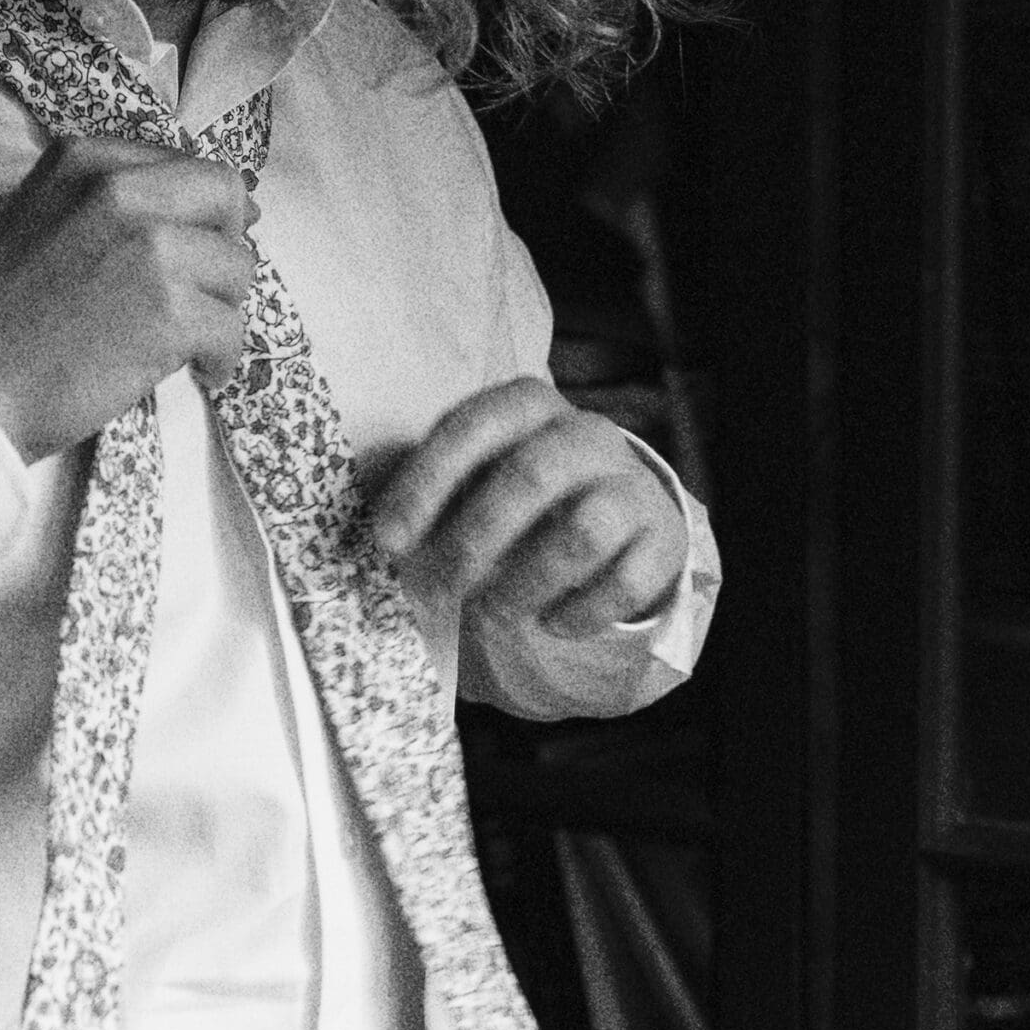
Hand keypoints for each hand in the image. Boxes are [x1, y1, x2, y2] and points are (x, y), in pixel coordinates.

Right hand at [0, 137, 257, 466]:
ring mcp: (151, 248)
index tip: (209, 242)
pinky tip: (199, 373)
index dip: (207, 209)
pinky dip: (221, 358)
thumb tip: (187, 217)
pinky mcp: (170, 311)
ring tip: (190, 344)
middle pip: (225, 199)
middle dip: (225, 247)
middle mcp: (124, 190)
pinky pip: (232, 329)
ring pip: (236, 269)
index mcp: (86, 161)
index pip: (185, 165)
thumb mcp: (37, 218)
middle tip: (208, 294)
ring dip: (221, 309)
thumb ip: (103, 205)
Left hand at [370, 377, 687, 636]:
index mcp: (526, 406)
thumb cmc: (520, 498)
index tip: (388, 541)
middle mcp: (586, 433)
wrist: (619, 516)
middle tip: (437, 592)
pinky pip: (624, 580)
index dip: (425, 484)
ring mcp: (631, 483)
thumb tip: (368, 534)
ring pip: (581, 532)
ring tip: (491, 617)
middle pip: (528, 478)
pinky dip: (580, 613)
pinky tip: (551, 623)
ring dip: (524, 585)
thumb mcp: (471, 478)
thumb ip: (421, 495)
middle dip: (472, 544)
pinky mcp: (662, 538)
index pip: (471, 428)